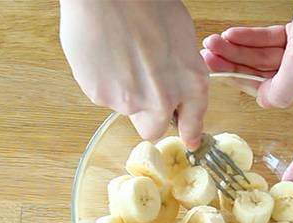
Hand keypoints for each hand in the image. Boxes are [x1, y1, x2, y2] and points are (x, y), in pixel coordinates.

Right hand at [59, 0, 207, 148]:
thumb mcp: (181, 36)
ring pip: (125, 108)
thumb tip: (174, 86)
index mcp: (191, 83)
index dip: (189, 132)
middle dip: (147, 116)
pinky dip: (102, 80)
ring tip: (119, 53)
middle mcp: (163, 99)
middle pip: (153, 129)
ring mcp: (130, 102)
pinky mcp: (100, 96)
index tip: (190, 139)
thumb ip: (180, 71)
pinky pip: (103, 94)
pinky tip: (104, 53)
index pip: (192, 123)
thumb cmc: (146, 3)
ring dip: (123, 89)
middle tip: (139, 88)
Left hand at [201, 0, 292, 179]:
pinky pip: (266, 47)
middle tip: (210, 72)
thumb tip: (264, 101)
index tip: (287, 181)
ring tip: (212, 48)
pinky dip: (247, 42)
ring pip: (263, 68)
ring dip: (236, 57)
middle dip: (239, 81)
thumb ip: (283, 85)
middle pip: (271, 94)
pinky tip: (228, 37)